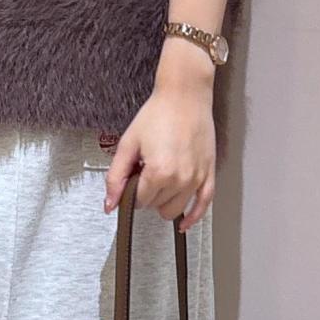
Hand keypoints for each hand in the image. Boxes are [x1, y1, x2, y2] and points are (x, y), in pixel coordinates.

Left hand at [102, 78, 215, 233]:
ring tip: (162, 178)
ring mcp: (197, 178)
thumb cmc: (157, 114)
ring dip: (164, 201)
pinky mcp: (209, 174)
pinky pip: (203, 205)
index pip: (138, 201)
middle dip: (147, 194)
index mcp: (158, 172)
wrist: (185, 96)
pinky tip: (184, 224)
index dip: (131, 191)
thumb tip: (109, 205)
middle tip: (147, 171)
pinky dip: (193, 217)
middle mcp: (180, 179)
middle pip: (156, 206)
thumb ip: (116, 177)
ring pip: (175, 209)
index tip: (133, 176)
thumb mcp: (128, 143)